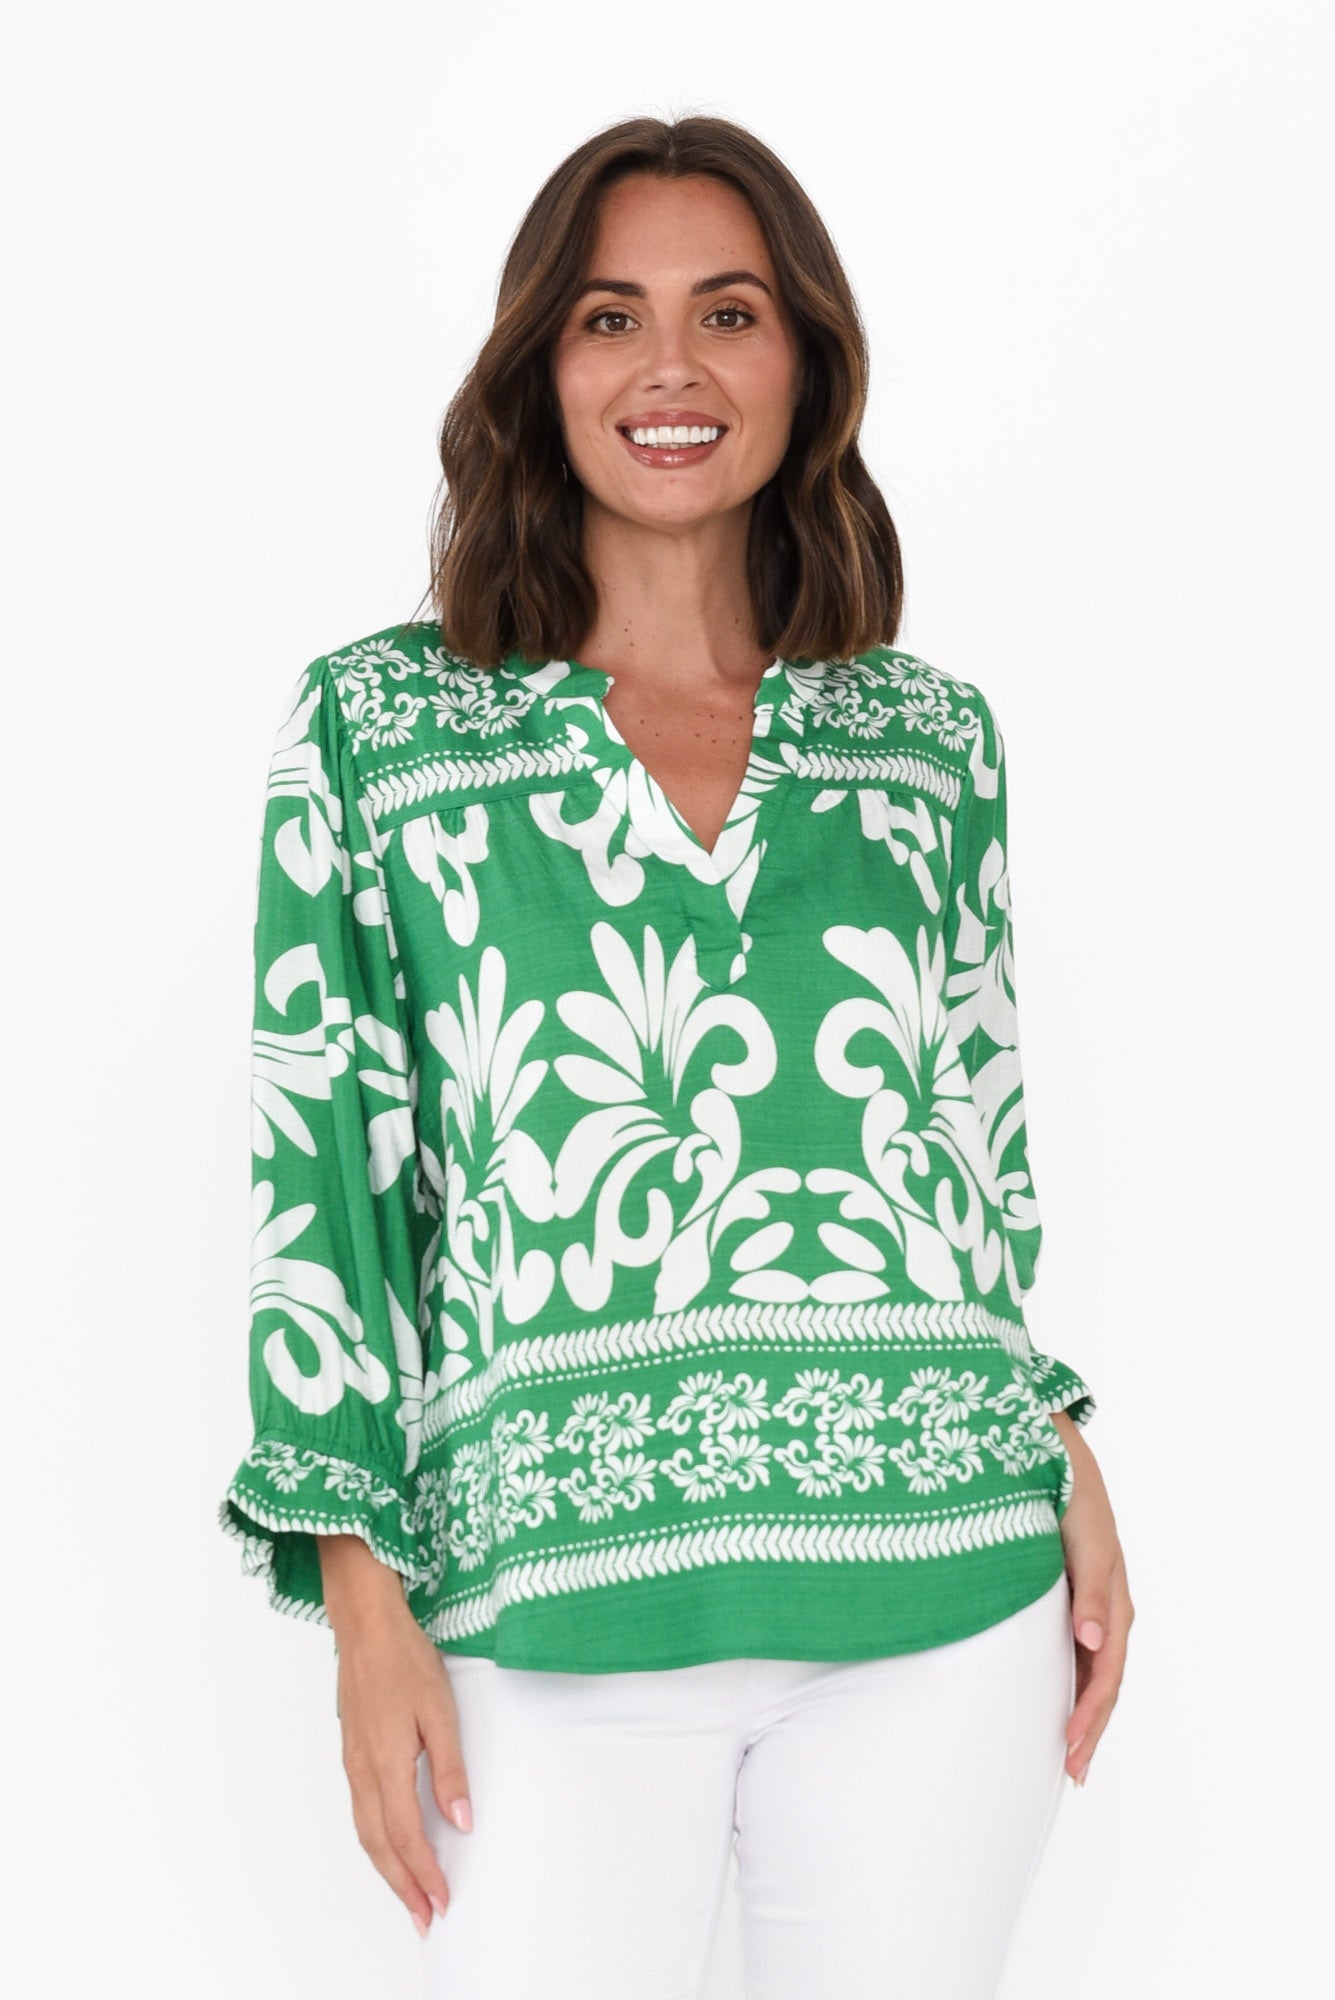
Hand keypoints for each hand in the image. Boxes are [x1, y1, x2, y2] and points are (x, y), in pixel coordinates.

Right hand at [317, 1535, 473, 1937]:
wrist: (365, 1625)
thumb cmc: (404, 1659)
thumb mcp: (440, 1711)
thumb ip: (449, 1770)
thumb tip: (462, 1820)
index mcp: (386, 1764)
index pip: (405, 1836)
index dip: (424, 1873)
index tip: (442, 1901)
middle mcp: (362, 1771)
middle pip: (379, 1846)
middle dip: (403, 1887)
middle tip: (425, 1918)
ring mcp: (353, 1762)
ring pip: (366, 1832)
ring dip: (388, 1869)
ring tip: (410, 1894)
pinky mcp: (352, 1752)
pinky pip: (361, 1812)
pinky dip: (376, 1842)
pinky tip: (391, 1845)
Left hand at [1050, 1414, 1132, 1786]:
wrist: (1055, 1459)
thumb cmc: (1072, 1499)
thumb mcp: (1086, 1542)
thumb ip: (1090, 1589)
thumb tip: (1092, 1640)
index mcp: (1114, 1603)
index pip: (1105, 1672)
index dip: (1089, 1712)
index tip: (1068, 1744)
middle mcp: (1105, 1612)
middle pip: (1103, 1683)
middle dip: (1090, 1729)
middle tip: (1072, 1773)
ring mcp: (1090, 1609)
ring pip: (1091, 1674)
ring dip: (1083, 1715)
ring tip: (1069, 1757)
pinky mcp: (1071, 1601)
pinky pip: (1075, 1655)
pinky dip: (1070, 1686)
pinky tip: (1058, 1706)